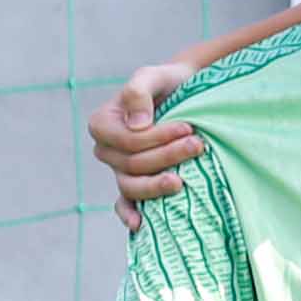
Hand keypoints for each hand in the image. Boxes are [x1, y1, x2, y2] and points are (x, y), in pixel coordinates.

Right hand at [88, 65, 209, 229]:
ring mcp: (120, 170)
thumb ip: (138, 92)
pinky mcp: (136, 182)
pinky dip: (129, 214)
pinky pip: (125, 203)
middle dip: (167, 156)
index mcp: (102, 124)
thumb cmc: (167, 83)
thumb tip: (138, 126)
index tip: (188, 128)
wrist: (185, 94)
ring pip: (132, 185)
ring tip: (185, 179)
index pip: (127, 141)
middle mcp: (106, 150)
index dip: (156, 138)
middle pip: (133, 164)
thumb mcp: (151, 77)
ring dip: (158, 185)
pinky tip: (140, 224)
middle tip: (198, 145)